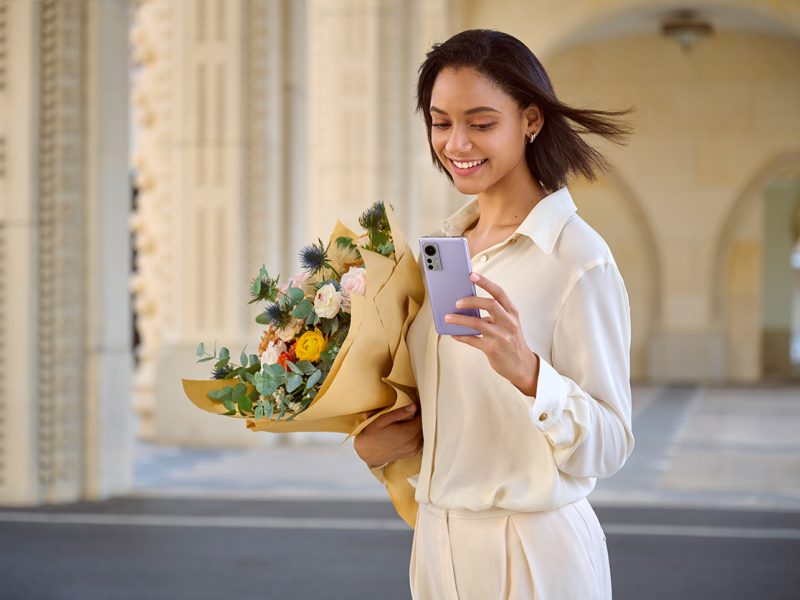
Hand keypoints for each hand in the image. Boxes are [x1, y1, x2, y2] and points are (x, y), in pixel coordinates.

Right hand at [354, 404, 421, 467]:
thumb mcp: (383, 420)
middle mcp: (413, 443)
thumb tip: (414, 407)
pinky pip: (421, 442)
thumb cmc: (373, 434)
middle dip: (422, 419)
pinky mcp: (412, 454)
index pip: (423, 419)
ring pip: (424, 435)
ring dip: (421, 427)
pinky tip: (411, 430)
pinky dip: (419, 435)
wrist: (366, 452)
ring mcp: (413, 450)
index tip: (418, 405)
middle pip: (425, 427)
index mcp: (408, 433)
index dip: (421, 411)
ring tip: (413, 420)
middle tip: (416, 411)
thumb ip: (400, 413)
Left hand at [445, 272, 539, 395]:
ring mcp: (501, 336)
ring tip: (448, 318)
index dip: (485, 282)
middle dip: (471, 300)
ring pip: (477, 323)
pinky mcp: (493, 349)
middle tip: (457, 302)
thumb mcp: (508, 324)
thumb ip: (493, 314)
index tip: (472, 275)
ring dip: (459, 320)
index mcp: (512, 312)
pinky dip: (461, 336)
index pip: (499, 292)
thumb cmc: (511, 341)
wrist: (521, 365)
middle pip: (490, 304)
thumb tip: (467, 308)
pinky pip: (472, 340)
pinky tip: (453, 333)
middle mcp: (509, 322)